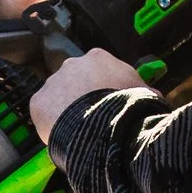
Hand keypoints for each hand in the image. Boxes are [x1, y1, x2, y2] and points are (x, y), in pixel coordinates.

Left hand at [30, 43, 144, 139]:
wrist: (103, 126)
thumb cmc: (128, 107)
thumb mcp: (145, 96)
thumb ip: (144, 92)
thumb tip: (153, 98)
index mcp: (98, 58)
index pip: (99, 70)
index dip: (103, 88)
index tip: (107, 103)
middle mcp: (72, 64)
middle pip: (75, 80)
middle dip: (81, 96)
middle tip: (91, 118)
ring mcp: (52, 82)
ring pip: (57, 96)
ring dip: (64, 108)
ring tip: (76, 129)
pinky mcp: (38, 101)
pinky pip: (44, 112)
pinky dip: (51, 122)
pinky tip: (62, 134)